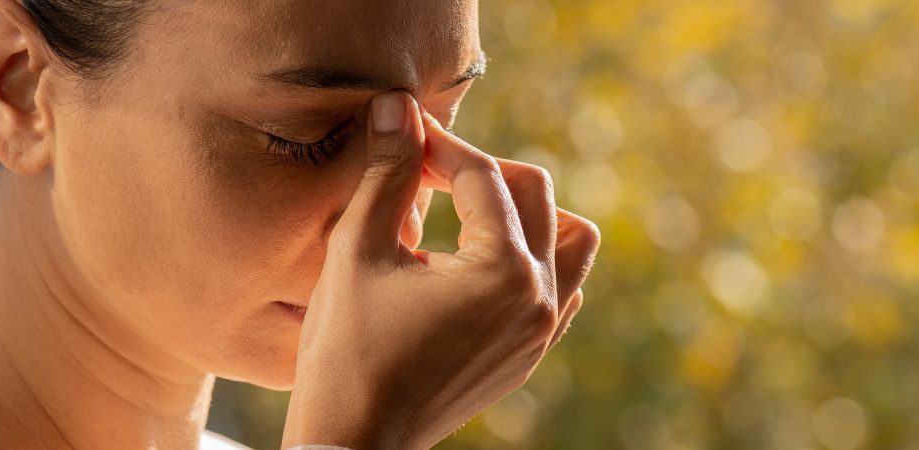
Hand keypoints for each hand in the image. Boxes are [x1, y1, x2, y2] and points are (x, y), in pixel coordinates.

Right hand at [281, 90, 599, 449]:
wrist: (355, 440)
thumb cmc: (348, 350)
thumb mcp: (358, 251)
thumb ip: (387, 173)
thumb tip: (397, 107)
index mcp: (503, 271)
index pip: (483, 177)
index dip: (439, 147)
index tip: (402, 136)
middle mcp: (539, 299)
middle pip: (536, 194)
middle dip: (481, 172)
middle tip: (426, 173)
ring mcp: (541, 331)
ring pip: (571, 240)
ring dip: (526, 213)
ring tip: (471, 214)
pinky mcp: (531, 354)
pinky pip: (561, 286)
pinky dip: (532, 259)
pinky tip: (480, 262)